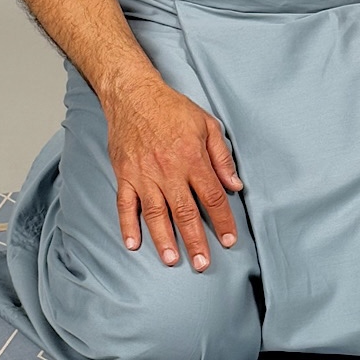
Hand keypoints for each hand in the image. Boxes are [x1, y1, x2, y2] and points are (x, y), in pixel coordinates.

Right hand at [105, 79, 243, 269]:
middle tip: (203, 264)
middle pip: (185, 212)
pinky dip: (127, 225)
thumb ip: (222, 157)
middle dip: (196, 241)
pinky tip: (132, 244)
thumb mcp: (207, 125)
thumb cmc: (173, 109)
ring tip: (172, 260)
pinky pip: (125, 204)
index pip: (212, 197)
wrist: (133, 94)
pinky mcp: (124, 175)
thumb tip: (235, 185)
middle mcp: (168, 171)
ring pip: (156, 213)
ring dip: (164, 239)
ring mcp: (143, 175)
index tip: (229, 240)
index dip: (223, 221)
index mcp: (192, 159)